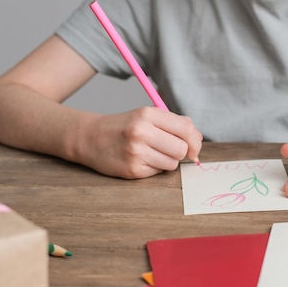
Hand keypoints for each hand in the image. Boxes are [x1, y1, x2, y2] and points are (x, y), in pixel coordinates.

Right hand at [80, 107, 202, 178]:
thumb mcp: (146, 115)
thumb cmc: (124, 126)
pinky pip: (158, 172)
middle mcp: (141, 132)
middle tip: (170, 149)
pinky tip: (141, 160)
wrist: (90, 137)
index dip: (195, 140)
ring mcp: (135, 152)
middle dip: (181, 152)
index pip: (186, 129)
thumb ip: (173, 123)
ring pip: (172, 164)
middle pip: (181, 149)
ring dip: (167, 161)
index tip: (195, 147)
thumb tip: (197, 138)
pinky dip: (154, 168)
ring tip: (152, 153)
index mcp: (148, 114)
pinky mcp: (131, 170)